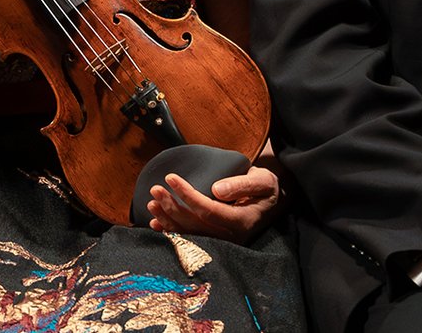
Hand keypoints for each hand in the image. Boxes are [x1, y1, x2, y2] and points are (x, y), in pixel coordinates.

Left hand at [144, 163, 281, 241]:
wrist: (270, 201)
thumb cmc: (265, 188)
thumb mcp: (262, 181)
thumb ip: (242, 184)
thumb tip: (217, 189)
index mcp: (241, 222)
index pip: (208, 210)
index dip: (187, 195)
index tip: (171, 178)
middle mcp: (230, 237)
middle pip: (195, 224)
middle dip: (172, 207)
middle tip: (155, 189)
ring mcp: (221, 242)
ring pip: (189, 234)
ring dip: (167, 219)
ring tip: (151, 203)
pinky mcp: (214, 241)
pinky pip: (189, 239)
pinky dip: (171, 232)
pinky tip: (156, 223)